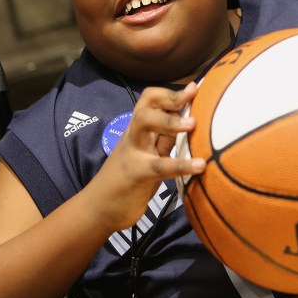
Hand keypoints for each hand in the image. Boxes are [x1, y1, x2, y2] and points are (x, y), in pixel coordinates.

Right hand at [84, 82, 205, 231]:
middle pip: (145, 105)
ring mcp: (133, 153)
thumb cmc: (128, 181)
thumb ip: (164, 138)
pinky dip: (181, 165)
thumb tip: (190, 120)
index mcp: (138, 130)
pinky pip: (159, 166)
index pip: (149, 100)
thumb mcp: (148, 155)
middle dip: (170, 98)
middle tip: (193, 96)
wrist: (97, 209)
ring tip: (194, 123)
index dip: (170, 93)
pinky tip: (200, 166)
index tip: (193, 88)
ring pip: (145, 124)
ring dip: (170, 121)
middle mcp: (134, 136)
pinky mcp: (137, 174)